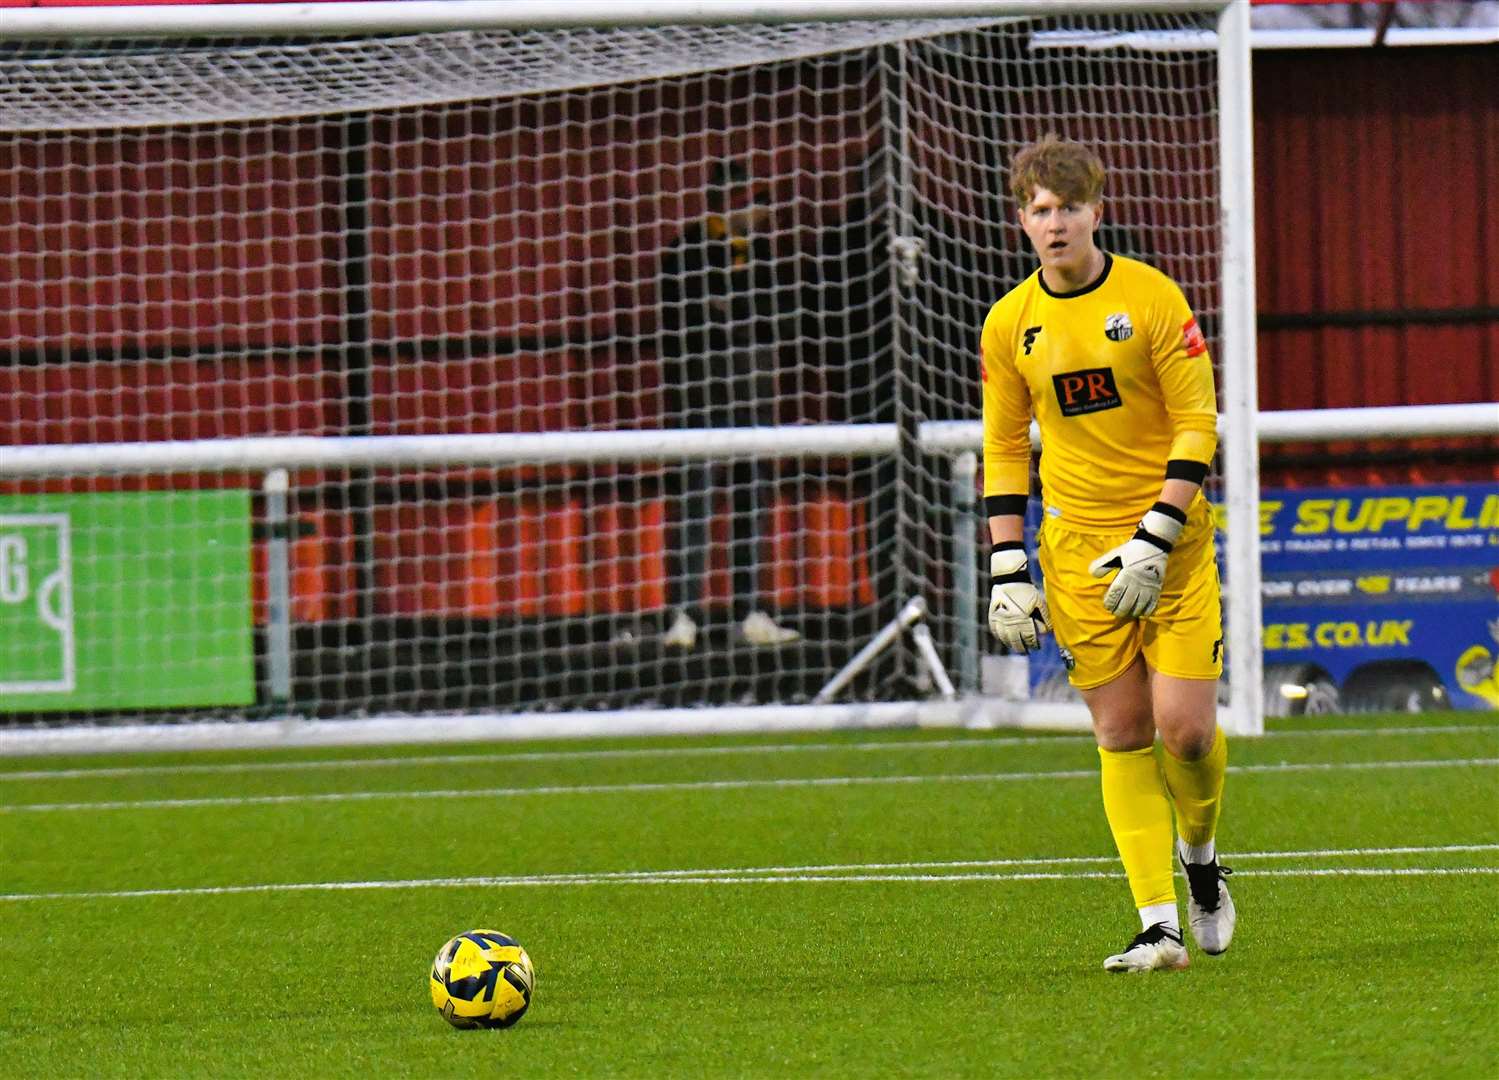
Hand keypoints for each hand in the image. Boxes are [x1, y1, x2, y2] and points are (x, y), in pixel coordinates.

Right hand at [988, 543, 1050, 652]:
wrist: (1009, 579)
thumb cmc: (1026, 590)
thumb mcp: (1039, 602)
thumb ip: (1045, 617)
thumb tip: (1049, 631)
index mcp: (1022, 619)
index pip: (1028, 637)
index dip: (1033, 644)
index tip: (1036, 647)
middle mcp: (1010, 621)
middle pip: (1016, 641)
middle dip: (1022, 648)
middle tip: (1027, 651)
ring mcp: (1000, 619)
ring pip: (1004, 638)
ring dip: (1010, 644)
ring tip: (1016, 647)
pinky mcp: (992, 616)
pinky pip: (995, 631)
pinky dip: (1000, 637)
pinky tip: (1004, 639)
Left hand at [1087, 503, 1186, 617]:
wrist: (1154, 544)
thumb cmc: (1132, 550)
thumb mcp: (1115, 554)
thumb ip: (1103, 564)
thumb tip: (1092, 575)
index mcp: (1126, 575)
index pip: (1116, 594)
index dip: (1110, 603)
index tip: (1107, 605)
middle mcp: (1138, 583)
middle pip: (1126, 604)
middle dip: (1119, 610)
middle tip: (1115, 612)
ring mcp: (1149, 587)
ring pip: (1139, 607)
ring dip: (1131, 612)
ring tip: (1126, 613)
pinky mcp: (1157, 589)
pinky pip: (1153, 605)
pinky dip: (1146, 612)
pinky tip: (1141, 612)